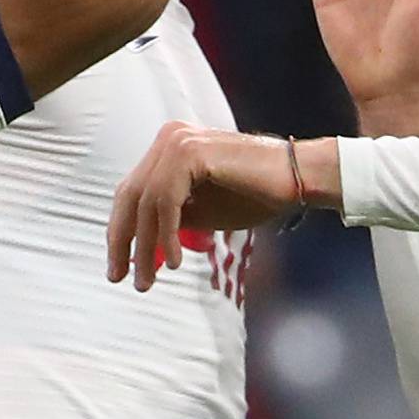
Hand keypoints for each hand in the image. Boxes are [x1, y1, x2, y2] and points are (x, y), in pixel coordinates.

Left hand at [106, 124, 296, 291]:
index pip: (131, 192)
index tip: (119, 266)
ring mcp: (178, 142)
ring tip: (148, 279)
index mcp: (169, 146)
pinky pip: (165, 201)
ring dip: (145, 246)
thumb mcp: (202, 212)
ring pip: (146, 202)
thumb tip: (142, 247)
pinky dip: (165, 235)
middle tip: (120, 277)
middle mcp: (169, 138)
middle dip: (123, 241)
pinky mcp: (191, 152)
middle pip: (130, 196)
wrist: (300, 178)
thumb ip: (171, 221)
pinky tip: (174, 262)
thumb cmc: (256, 194)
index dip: (121, 230)